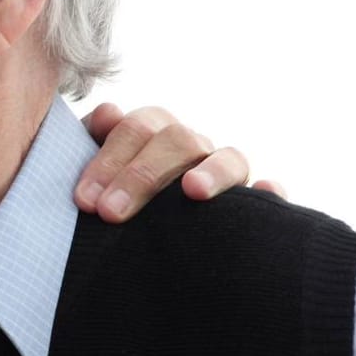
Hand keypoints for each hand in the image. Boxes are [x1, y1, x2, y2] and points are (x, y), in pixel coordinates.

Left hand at [75, 103, 283, 222]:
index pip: (136, 129)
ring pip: (229, 158)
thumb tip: (108, 113)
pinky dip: (270, 191)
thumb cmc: (110, 202)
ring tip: (192, 191)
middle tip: (110, 212)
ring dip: (212, 171)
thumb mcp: (97, 175)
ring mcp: (225, 173)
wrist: (138, 241)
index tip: (86, 200)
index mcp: (154, 133)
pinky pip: (270, 193)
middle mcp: (192, 148)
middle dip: (141, 174)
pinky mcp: (252, 206)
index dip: (108, 161)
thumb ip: (93, 143)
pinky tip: (265, 192)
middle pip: (178, 140)